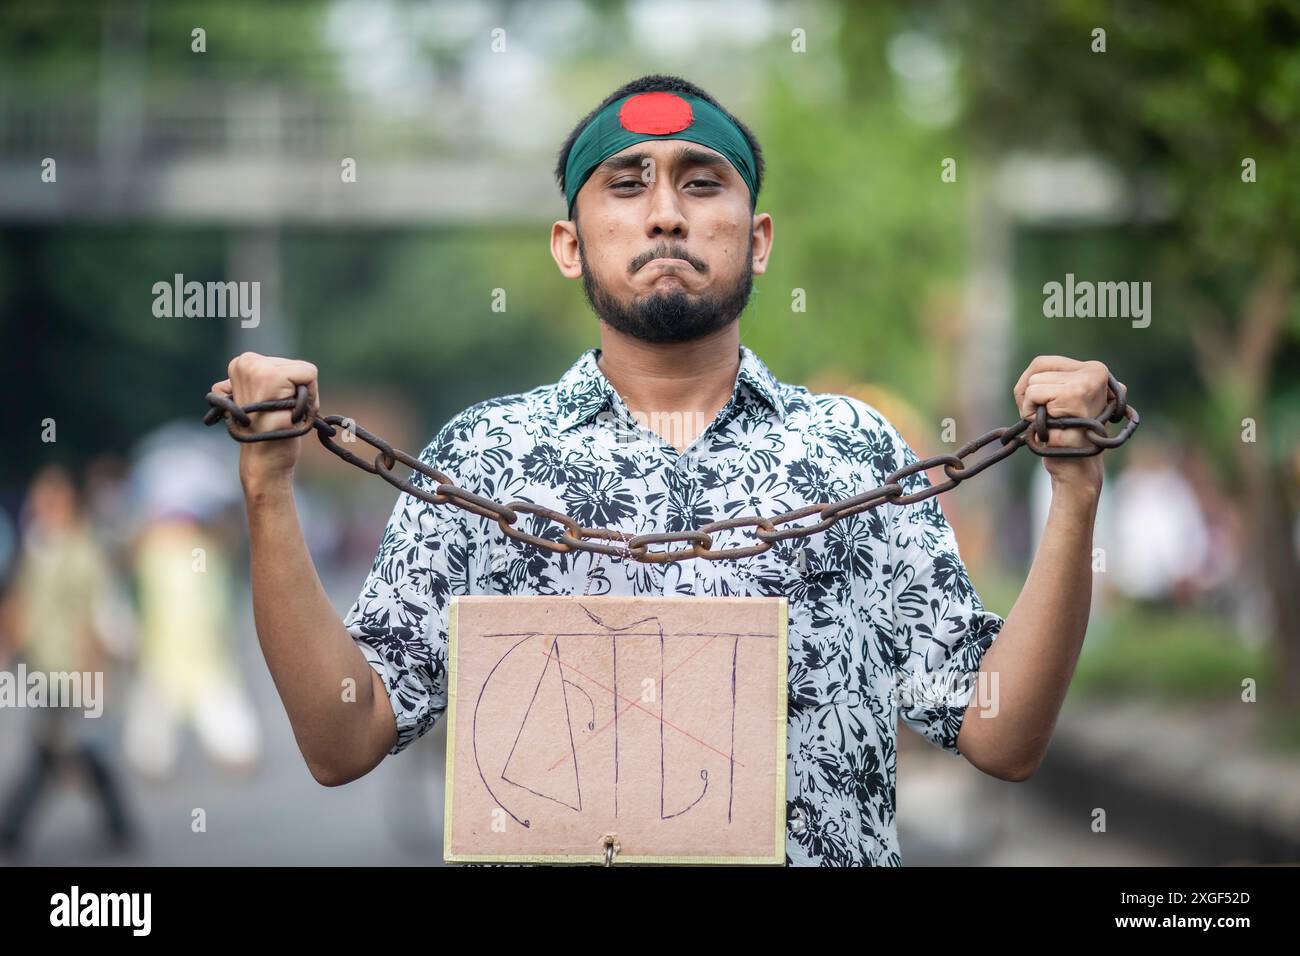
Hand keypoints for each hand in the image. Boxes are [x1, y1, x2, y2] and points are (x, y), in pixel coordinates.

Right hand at [212, 352, 319, 486]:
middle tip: (280, 414)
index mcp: (241, 364)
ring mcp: (256, 371)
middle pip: (297, 367)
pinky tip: (290, 416)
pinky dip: (309, 400)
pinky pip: (310, 375)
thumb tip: (243, 381)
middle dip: (297, 393)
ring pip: (306, 372)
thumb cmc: (266, 432)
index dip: (290, 389)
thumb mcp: (261, 399)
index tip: (275, 408)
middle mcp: (246, 363)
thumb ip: (264, 382)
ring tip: (283, 416)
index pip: (287, 365)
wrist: (264, 460)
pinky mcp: (270, 380)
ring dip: (303, 399)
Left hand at [1012, 355, 1117, 496]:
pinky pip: (1033, 394)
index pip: (1042, 362)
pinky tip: (1048, 426)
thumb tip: (1043, 377)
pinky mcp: (1075, 395)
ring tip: (1050, 423)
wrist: (1076, 466)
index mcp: (1094, 370)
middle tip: (1044, 416)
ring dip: (1031, 407)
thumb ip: (1056, 381)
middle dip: (1029, 395)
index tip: (1035, 404)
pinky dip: (1031, 413)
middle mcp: (1095, 372)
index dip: (1028, 383)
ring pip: (1033, 383)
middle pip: (1036, 369)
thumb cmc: (1068, 433)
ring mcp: (1086, 383)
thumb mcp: (1065, 401)